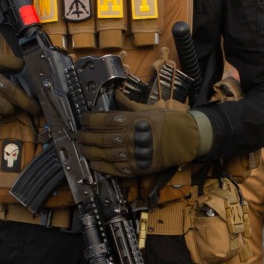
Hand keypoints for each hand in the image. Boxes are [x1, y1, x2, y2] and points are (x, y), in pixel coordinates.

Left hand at [81, 100, 209, 176]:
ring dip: (90, 151)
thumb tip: (115, 94)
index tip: (83, 119)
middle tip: (79, 135)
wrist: (184, 140)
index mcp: (131, 120)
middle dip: (86, 136)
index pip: (104, 120)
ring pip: (104, 154)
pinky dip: (102, 167)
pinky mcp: (136, 167)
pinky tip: (94, 163)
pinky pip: (115, 169)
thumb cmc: (167, 121)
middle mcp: (129, 137)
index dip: (90, 119)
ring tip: (82, 148)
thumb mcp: (148, 108)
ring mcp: (132, 154)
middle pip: (101, 137)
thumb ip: (128, 104)